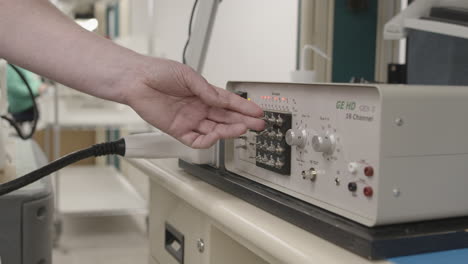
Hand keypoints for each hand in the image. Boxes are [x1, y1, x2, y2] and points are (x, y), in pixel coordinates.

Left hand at [124, 58, 264, 148]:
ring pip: (215, 129)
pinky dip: (209, 140)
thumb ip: (206, 90)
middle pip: (226, 117)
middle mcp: (198, 108)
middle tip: (258, 124)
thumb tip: (221, 100)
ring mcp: (190, 120)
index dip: (244, 107)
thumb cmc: (157, 72)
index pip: (228, 102)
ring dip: (230, 130)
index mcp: (203, 93)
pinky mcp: (178, 130)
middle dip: (243, 121)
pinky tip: (218, 135)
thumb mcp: (187, 75)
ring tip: (242, 128)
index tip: (258, 111)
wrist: (136, 81)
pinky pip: (197, 140)